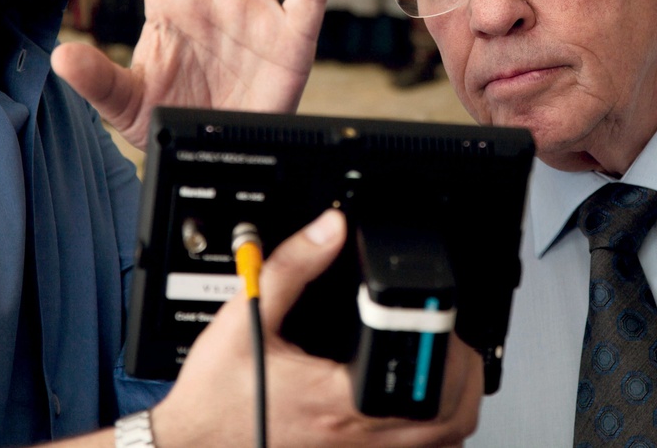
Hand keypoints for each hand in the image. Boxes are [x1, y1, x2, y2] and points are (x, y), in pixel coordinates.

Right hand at [152, 210, 484, 447]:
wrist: (190, 443)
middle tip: (453, 344)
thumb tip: (329, 229)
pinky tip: (415, 409)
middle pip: (452, 422)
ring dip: (456, 410)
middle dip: (466, 378)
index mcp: (338, 396)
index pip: (426, 388)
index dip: (450, 353)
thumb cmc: (215, 394)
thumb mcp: (248, 316)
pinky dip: (432, 438)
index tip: (443, 322)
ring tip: (442, 373)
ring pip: (442, 447)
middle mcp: (356, 436)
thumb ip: (292, 266)